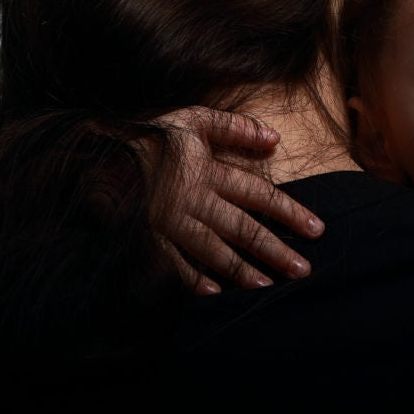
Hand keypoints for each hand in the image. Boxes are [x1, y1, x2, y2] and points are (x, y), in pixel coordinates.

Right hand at [149, 107, 323, 295]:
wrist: (96, 152)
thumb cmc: (150, 136)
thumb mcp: (193, 120)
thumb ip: (234, 127)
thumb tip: (274, 138)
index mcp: (209, 173)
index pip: (259, 195)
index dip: (290, 212)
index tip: (317, 230)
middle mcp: (194, 201)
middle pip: (242, 229)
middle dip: (275, 251)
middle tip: (303, 271)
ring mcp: (170, 222)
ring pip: (214, 251)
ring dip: (242, 271)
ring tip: (267, 287)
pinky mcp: (148, 237)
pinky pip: (173, 263)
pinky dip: (192, 279)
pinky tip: (214, 293)